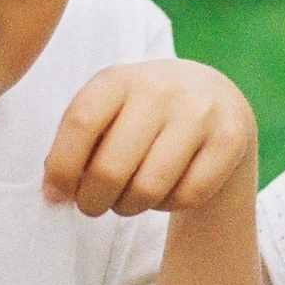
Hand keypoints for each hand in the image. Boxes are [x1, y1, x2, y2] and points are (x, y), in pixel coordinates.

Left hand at [43, 60, 256, 217]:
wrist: (214, 96)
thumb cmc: (142, 113)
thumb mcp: (107, 110)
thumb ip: (76, 144)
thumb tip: (54, 192)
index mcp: (118, 78)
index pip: (80, 124)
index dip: (61, 169)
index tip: (56, 196)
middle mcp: (160, 88)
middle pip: (111, 168)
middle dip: (92, 201)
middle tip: (92, 206)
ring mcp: (199, 112)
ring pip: (148, 189)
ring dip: (129, 207)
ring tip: (128, 200)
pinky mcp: (230, 139)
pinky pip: (186, 196)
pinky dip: (167, 205)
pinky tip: (165, 190)